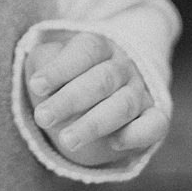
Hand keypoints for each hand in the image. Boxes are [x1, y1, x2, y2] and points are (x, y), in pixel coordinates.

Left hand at [26, 31, 165, 168]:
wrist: (99, 97)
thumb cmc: (67, 77)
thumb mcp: (50, 62)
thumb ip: (43, 61)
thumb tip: (41, 74)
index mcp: (100, 47)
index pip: (86, 50)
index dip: (61, 68)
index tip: (36, 86)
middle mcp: (124, 67)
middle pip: (102, 80)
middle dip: (70, 100)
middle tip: (43, 118)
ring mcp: (141, 92)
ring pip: (124, 105)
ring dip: (95, 123)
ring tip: (67, 141)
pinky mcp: (154, 118)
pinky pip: (155, 124)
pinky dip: (137, 134)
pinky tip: (115, 143)